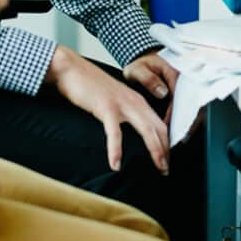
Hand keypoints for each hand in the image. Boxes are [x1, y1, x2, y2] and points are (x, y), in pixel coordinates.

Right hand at [49, 46, 170, 172]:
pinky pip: (114, 133)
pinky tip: (116, 165)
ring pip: (146, 130)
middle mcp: (135, 102)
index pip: (161, 124)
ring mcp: (122, 104)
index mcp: (138, 101)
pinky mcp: (106, 108)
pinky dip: (116, 150)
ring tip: (159, 168)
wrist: (72, 69)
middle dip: (166, 151)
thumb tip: (132, 130)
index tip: (168, 160)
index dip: (167, 143)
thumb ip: (126, 112)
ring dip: (155, 150)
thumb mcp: (116, 99)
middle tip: (167, 171)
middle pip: (159, 129)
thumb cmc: (92, 87)